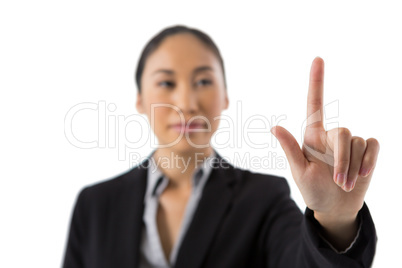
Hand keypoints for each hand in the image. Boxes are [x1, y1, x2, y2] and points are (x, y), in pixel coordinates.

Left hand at [271, 57, 379, 226]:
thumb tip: (274, 127)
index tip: (318, 59)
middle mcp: (331, 136)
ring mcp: (350, 143)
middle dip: (342, 160)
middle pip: (343, 133)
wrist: (334, 207)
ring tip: (343, 184)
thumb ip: (290, 149)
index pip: (315, 103)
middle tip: (337, 182)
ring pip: (357, 143)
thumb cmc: (313, 189)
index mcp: (313, 136)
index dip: (316, 81)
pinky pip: (373, 145)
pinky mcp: (366, 151)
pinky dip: (369, 161)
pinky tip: (362, 175)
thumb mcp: (299, 171)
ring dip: (352, 167)